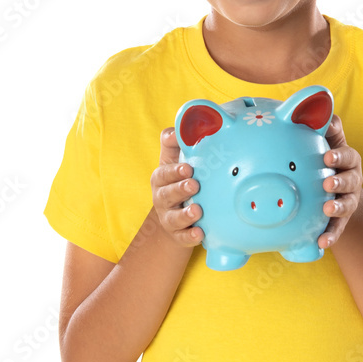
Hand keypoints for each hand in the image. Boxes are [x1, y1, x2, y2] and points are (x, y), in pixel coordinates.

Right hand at [150, 128, 203, 248]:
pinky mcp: (178, 236)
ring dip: (185, 214)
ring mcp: (169, 218)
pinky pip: (182, 238)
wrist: (174, 218)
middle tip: (194, 184)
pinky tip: (200, 233)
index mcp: (162, 179)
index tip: (188, 167)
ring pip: (173, 218)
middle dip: (179, 189)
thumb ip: (175, 143)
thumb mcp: (174, 161)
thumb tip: (180, 123)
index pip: (163, 173)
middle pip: (166, 195)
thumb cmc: (177, 181)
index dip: (174, 170)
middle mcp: (162, 198)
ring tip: (198, 211)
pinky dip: (190, 236)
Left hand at [318, 113, 362, 248]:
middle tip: (328, 183)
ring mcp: (348, 201)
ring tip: (327, 210)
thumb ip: (327, 128)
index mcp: (349, 161)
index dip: (339, 156)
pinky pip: (337, 229)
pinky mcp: (341, 221)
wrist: (333, 188)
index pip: (348, 156)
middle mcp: (353, 181)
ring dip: (338, 208)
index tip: (327, 157)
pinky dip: (331, 235)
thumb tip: (325, 113)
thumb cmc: (327, 160)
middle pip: (351, 181)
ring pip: (347, 205)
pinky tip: (322, 242)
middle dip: (341, 182)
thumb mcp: (328, 142)